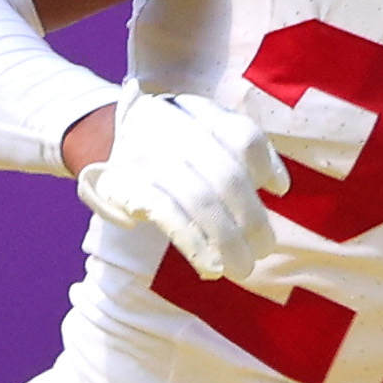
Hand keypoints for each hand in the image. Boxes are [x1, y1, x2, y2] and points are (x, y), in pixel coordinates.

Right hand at [75, 81, 291, 279]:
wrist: (103, 136)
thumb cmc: (168, 140)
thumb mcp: (201, 128)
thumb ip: (237, 150)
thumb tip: (278, 186)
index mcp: (200, 114)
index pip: (243, 137)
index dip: (267, 164)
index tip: (280, 191)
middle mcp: (177, 131)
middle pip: (227, 177)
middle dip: (252, 219)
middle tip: (266, 248)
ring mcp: (151, 159)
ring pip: (201, 201)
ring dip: (228, 240)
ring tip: (244, 268)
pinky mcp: (128, 187)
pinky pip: (170, 218)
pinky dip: (195, 244)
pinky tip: (212, 267)